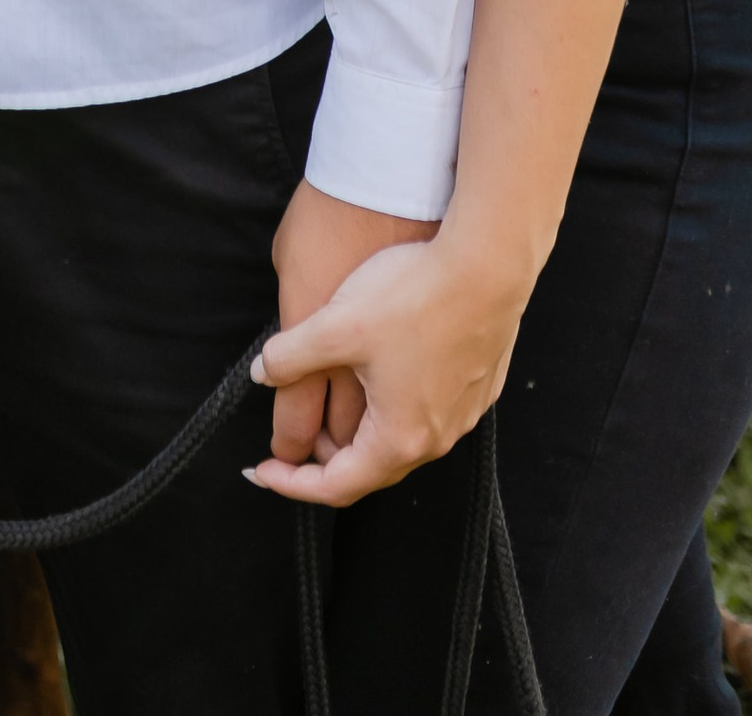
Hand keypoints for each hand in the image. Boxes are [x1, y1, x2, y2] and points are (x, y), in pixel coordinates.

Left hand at [250, 220, 528, 506]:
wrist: (488, 266)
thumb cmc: (415, 297)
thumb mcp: (336, 325)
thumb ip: (289, 356)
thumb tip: (263, 373)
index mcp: (397, 438)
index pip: (334, 487)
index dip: (291, 482)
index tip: (263, 470)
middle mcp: (435, 439)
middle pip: (369, 468)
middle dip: (325, 455)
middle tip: (295, 430)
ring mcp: (461, 416)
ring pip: (398, 440)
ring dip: (359, 430)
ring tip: (331, 394)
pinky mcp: (476, 388)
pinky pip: (425, 413)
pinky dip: (390, 407)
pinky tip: (377, 368)